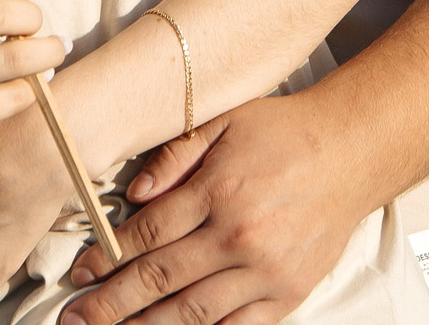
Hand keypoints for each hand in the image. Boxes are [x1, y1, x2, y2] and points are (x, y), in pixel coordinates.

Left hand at [58, 96, 367, 324]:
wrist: (354, 151)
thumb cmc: (285, 133)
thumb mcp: (225, 122)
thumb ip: (175, 155)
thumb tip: (132, 195)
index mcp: (218, 190)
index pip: (147, 234)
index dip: (107, 257)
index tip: (80, 272)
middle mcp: (239, 235)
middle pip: (159, 280)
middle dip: (109, 304)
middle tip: (74, 319)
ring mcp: (265, 271)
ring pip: (191, 313)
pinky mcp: (287, 294)